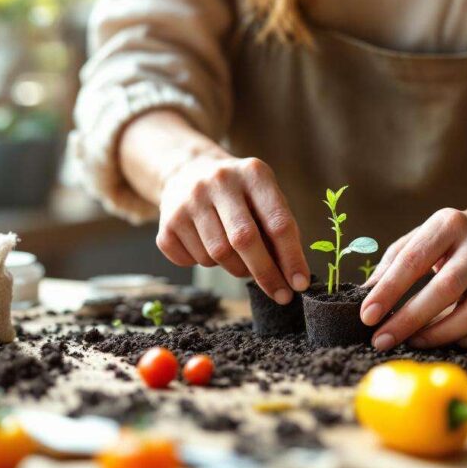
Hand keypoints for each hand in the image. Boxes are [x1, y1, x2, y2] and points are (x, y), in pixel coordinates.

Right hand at [157, 155, 309, 303]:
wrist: (188, 172)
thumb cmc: (240, 195)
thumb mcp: (264, 197)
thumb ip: (279, 230)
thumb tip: (291, 277)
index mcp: (253, 174)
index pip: (278, 222)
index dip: (291, 258)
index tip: (300, 285)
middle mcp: (219, 182)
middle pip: (244, 240)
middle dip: (265, 274)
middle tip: (280, 296)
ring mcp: (189, 200)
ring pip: (217, 255)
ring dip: (234, 268)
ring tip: (237, 257)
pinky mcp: (166, 221)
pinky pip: (191, 262)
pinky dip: (203, 264)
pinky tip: (206, 246)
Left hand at [361, 208, 466, 349]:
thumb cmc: (446, 242)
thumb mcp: (418, 239)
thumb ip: (392, 264)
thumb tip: (365, 295)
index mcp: (449, 225)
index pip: (414, 260)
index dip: (389, 290)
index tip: (367, 316)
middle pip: (446, 288)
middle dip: (410, 319)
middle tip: (382, 340)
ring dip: (440, 334)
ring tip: (412, 342)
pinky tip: (449, 343)